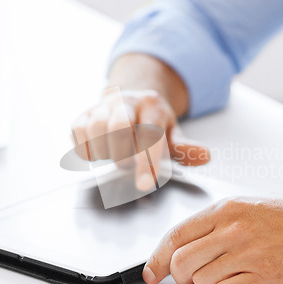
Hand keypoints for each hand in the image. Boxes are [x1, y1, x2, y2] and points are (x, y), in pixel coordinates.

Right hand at [72, 88, 209, 190]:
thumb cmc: (152, 123)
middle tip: (127, 166)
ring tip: (113, 158)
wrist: (130, 100)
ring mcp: (103, 106)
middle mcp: (127, 101)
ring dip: (104, 152)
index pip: (150, 134)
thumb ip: (185, 148)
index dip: (147, 161)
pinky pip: (77, 130)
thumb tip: (205, 156)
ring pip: (96, 127)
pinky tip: (98, 153)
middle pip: (119, 126)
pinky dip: (86, 148)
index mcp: (153, 105)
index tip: (145, 184)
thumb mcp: (172, 133)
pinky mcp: (84, 114)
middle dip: (122, 155)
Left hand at [142, 194, 282, 283]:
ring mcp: (248, 253)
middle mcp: (233, 229)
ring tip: (229, 277)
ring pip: (201, 281)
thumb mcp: (246, 208)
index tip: (152, 272)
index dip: (158, 258)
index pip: (176, 235)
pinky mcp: (264, 276)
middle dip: (183, 276)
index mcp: (225, 210)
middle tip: (195, 277)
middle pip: (182, 262)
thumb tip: (184, 249)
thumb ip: (214, 227)